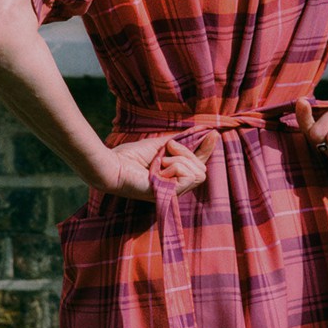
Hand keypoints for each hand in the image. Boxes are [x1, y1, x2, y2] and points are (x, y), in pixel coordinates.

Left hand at [98, 131, 218, 200]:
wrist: (114, 164)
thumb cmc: (130, 157)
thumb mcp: (160, 145)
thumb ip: (180, 142)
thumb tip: (201, 132)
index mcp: (172, 176)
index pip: (198, 165)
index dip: (207, 150)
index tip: (214, 133)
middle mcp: (175, 187)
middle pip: (202, 170)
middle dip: (187, 153)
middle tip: (168, 149)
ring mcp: (173, 193)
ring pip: (198, 173)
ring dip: (180, 160)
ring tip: (161, 161)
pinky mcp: (169, 195)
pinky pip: (188, 176)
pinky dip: (176, 165)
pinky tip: (160, 168)